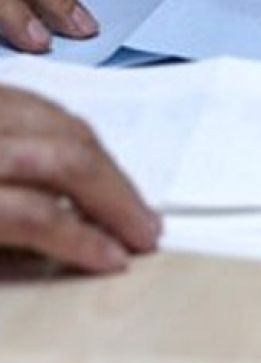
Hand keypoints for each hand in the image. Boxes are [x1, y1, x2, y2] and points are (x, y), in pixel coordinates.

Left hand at [0, 85, 159, 272]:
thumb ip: (7, 240)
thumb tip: (69, 247)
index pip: (34, 214)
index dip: (84, 241)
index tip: (116, 260)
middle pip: (65, 158)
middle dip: (116, 198)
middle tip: (145, 231)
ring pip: (64, 123)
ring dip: (106, 165)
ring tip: (126, 200)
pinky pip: (44, 102)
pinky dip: (75, 132)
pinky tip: (89, 159)